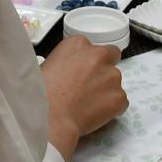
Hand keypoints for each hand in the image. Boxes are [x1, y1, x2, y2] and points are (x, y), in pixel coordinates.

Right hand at [41, 36, 127, 160]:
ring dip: (107, 90)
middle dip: (103, 70)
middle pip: (111, 57)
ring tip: (89, 104)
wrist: (50, 117)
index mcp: (78, 44)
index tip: (83, 72)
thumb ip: (67, 61)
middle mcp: (99, 56)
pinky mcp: (119, 97)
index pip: (93, 47)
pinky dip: (112, 108)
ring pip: (115, 82)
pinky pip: (120, 102)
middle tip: (91, 86)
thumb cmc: (41, 93)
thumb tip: (72, 70)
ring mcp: (112, 76)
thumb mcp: (47, 65)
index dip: (89, 61)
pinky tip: (95, 114)